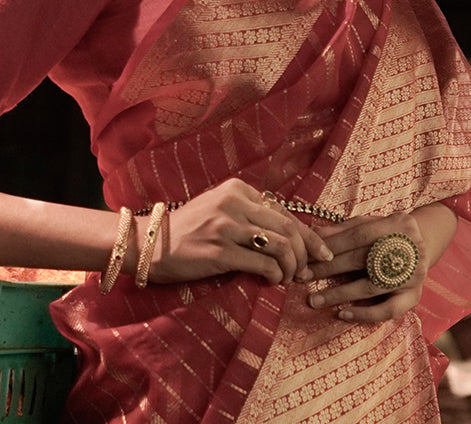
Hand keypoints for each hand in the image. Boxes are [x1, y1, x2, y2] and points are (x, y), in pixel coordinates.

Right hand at [144, 178, 332, 286]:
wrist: (150, 244)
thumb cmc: (188, 230)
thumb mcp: (220, 210)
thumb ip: (250, 214)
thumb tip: (290, 235)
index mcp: (238, 189)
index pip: (285, 211)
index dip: (308, 235)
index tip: (319, 253)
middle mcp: (234, 203)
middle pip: (288, 228)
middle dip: (305, 253)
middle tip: (307, 271)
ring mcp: (226, 227)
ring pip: (281, 246)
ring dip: (291, 267)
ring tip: (287, 278)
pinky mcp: (220, 252)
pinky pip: (263, 263)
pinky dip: (275, 275)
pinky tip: (272, 281)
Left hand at [304, 208, 449, 322]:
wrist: (427, 243)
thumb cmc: (389, 232)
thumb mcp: (371, 223)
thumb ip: (344, 229)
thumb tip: (312, 234)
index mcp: (398, 225)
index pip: (358, 235)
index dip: (331, 245)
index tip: (307, 255)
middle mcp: (409, 249)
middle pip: (361, 260)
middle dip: (327, 269)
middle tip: (302, 276)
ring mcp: (413, 274)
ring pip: (371, 287)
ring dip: (339, 294)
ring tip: (314, 300)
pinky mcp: (414, 296)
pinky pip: (388, 310)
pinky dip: (365, 314)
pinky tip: (343, 314)